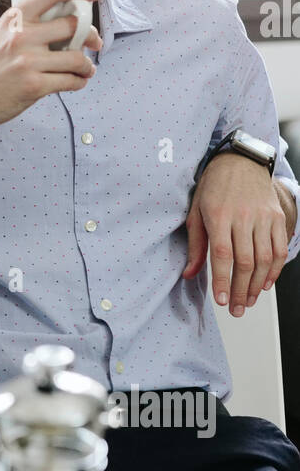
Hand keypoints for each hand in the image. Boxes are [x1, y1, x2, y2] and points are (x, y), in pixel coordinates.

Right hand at [0, 0, 102, 134]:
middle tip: (95, 43)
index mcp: (15, 18)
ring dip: (87, 65)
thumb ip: (27, 23)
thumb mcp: (1, 34)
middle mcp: (21, 35)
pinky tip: (76, 81)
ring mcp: (27, 61)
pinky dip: (79, 82)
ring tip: (85, 69)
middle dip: (91, 35)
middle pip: (73, 26)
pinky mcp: (33, 86)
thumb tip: (67, 18)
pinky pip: (70, 81)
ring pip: (76, 58)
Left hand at [183, 152, 290, 314]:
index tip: (222, 301)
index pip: (222, 255)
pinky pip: (279, 249)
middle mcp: (243, 217)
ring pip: (265, 259)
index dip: (223, 281)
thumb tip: (190, 274)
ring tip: (248, 301)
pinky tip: (266, 283)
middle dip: (240, 290)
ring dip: (257, 285)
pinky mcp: (277, 217)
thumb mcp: (196, 211)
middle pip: (245, 262)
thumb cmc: (214, 187)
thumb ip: (196, 245)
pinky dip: (275, 270)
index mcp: (219, 215)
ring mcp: (263, 217)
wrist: (241, 161)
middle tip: (236, 309)